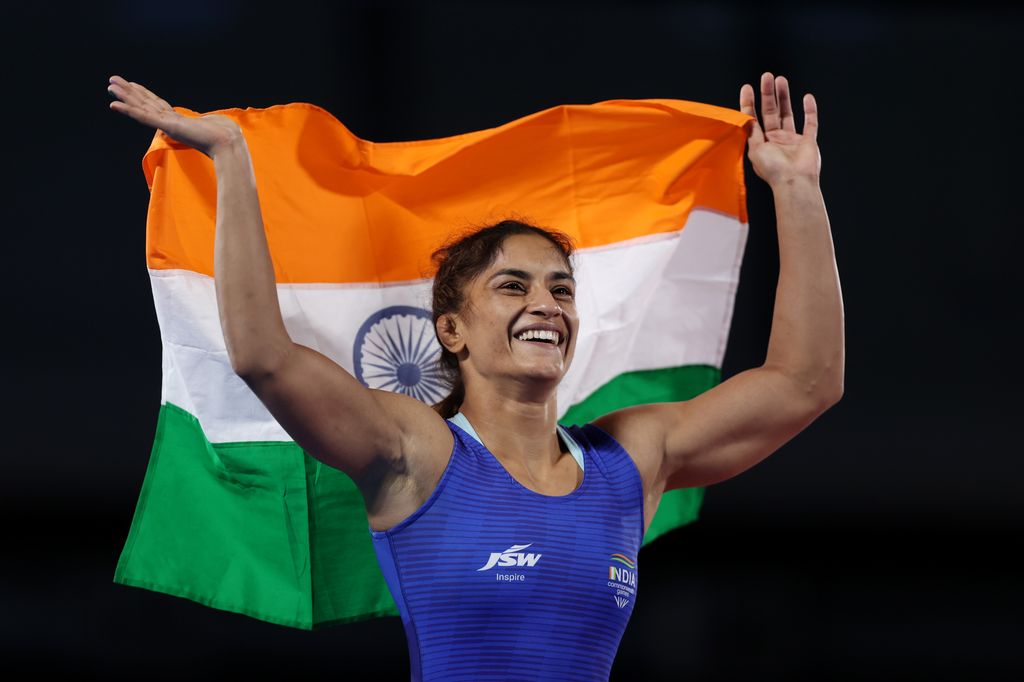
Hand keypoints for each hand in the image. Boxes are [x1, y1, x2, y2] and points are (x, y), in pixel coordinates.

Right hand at [107, 75, 242, 157]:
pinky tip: (115, 104)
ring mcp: (167, 124)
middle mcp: (170, 121)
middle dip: (129, 92)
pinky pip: (144, 118)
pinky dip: (129, 111)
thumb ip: (208, 121)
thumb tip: (214, 121)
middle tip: (112, 81)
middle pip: (144, 103)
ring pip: (141, 107)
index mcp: (178, 120)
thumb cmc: (224, 136)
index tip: (132, 85)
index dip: (143, 94)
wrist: (227, 144)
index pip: (156, 104)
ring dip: (125, 96)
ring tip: (111, 86)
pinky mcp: (167, 127)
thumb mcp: (213, 122)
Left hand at [739, 72, 820, 185]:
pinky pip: (811, 123)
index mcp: (761, 143)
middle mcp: (776, 140)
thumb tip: (744, 116)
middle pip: (771, 112)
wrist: (795, 182)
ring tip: (780, 80)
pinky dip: (810, 111)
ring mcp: (792, 140)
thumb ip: (751, 132)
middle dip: (768, 94)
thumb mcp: (755, 149)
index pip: (754, 118)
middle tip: (767, 76)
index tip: (747, 87)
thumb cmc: (773, 170)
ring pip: (788, 113)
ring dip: (784, 97)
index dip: (749, 103)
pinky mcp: (808, 142)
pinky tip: (807, 97)